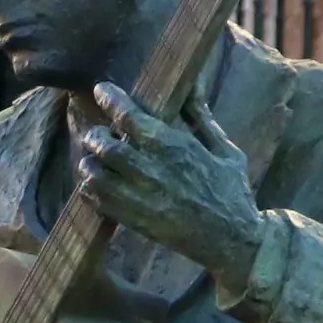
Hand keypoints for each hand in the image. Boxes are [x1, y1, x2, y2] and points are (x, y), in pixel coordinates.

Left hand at [75, 82, 266, 284]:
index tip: (101, 90)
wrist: (232, 240)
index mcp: (173, 146)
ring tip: (95, 159)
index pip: (129, 116)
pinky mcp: (133, 221)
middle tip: (99, 134)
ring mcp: (139, 198)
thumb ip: (201, 116)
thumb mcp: (224, 149)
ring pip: (94, 174)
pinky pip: (97, 201)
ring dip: (89, 162)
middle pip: (104, 145)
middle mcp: (151, 170)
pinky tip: (98, 183)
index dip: (110, 99)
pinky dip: (90, 189)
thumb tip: (192, 82)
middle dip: (96, 135)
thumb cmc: (231, 190)